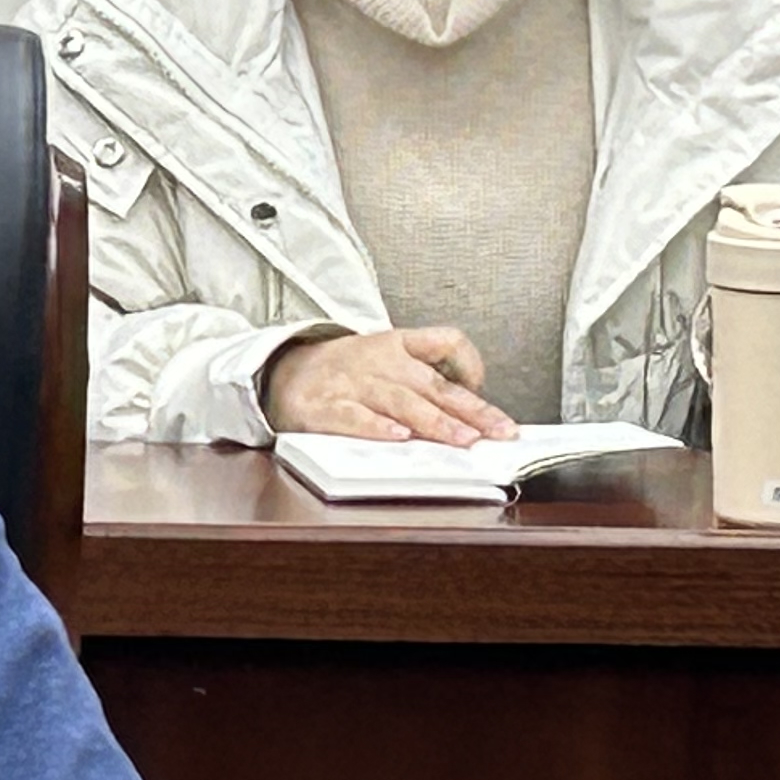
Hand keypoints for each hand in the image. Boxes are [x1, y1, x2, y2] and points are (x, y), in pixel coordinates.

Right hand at [263, 324, 519, 444]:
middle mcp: (379, 361)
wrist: (280, 372)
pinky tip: (399, 438)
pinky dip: (377, 427)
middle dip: (471, 410)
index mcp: (397, 344)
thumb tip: (471, 416)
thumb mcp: (384, 359)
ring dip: (435, 422)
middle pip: (434, 383)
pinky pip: (354, 417)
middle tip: (499, 431)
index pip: (445, 340)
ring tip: (463, 439)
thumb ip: (424, 380)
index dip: (470, 363)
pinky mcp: (324, 407)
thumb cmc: (342, 372)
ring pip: (401, 401)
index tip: (484, 389)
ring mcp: (352, 383)